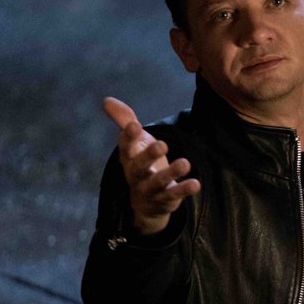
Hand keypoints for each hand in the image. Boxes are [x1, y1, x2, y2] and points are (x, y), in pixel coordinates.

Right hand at [103, 97, 200, 234]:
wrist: (144, 203)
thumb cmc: (141, 162)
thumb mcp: (134, 142)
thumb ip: (124, 120)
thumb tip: (107, 100)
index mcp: (128, 158)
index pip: (125, 146)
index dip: (128, 136)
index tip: (135, 125)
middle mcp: (135, 174)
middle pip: (139, 166)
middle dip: (149, 155)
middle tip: (162, 144)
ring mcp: (149, 189)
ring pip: (158, 182)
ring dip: (171, 173)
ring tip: (185, 163)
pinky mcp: (165, 199)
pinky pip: (174, 195)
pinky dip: (184, 190)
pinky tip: (196, 183)